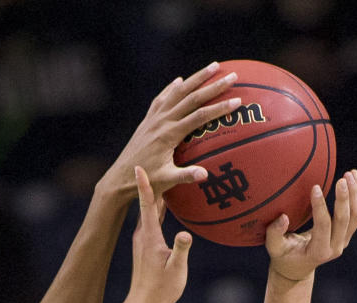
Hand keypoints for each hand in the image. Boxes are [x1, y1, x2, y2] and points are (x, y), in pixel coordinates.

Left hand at [109, 62, 241, 195]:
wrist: (119, 179)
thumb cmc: (144, 181)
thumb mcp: (165, 181)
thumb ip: (185, 176)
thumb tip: (206, 175)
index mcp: (169, 135)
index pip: (199, 117)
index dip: (219, 108)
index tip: (237, 101)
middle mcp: (162, 121)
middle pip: (192, 97)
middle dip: (214, 86)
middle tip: (233, 75)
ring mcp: (153, 119)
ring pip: (177, 92)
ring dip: (196, 78)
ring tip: (214, 66)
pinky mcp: (147, 121)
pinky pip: (161, 99)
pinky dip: (171, 88)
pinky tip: (179, 81)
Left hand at [127, 165, 191, 302]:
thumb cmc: (160, 290)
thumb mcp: (175, 271)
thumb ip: (180, 251)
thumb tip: (185, 235)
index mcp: (149, 235)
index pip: (146, 204)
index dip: (144, 183)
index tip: (139, 164)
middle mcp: (143, 233)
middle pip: (148, 199)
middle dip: (152, 177)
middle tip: (159, 155)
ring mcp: (143, 238)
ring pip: (150, 207)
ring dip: (156, 188)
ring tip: (166, 168)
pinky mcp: (146, 244)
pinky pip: (153, 217)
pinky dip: (160, 204)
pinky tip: (169, 197)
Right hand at [266, 170, 356, 282]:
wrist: (297, 269)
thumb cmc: (284, 257)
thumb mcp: (274, 249)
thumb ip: (274, 234)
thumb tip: (283, 218)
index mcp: (318, 252)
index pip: (323, 226)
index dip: (320, 206)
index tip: (315, 187)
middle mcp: (334, 248)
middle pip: (345, 220)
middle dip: (344, 198)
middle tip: (342, 178)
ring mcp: (343, 242)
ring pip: (356, 215)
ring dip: (355, 194)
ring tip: (350, 173)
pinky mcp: (346, 235)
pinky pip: (356, 213)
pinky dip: (355, 195)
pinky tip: (353, 177)